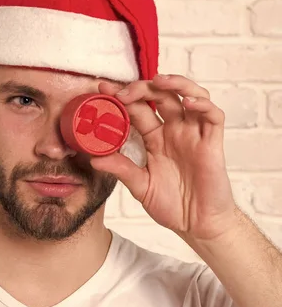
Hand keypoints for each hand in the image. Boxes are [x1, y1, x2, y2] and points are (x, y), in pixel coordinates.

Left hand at [90, 74, 238, 244]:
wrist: (198, 226)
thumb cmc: (172, 205)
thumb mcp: (140, 186)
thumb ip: (121, 170)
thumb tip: (94, 159)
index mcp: (155, 138)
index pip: (137, 108)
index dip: (121, 97)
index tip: (102, 89)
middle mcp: (174, 131)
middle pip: (160, 95)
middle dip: (141, 88)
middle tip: (122, 92)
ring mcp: (194, 134)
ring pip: (189, 95)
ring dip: (175, 83)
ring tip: (158, 81)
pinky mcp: (212, 142)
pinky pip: (213, 116)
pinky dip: (203, 104)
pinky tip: (189, 103)